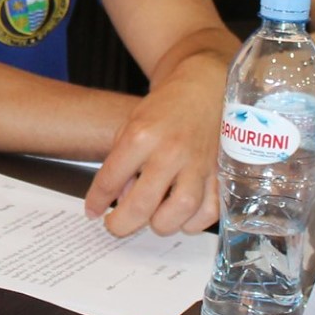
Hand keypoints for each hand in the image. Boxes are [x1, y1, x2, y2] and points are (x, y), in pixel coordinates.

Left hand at [84, 52, 223, 237]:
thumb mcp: (131, 125)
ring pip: (178, 213)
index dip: (97, 202)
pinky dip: (193, 222)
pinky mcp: (221, 173)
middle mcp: (170, 152)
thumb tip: (119, 200)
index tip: (93, 212)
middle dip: (122, 224)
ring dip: (160, 224)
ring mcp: (198, 164)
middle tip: (116, 225)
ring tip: (152, 218)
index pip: (110, 179)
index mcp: (141, 135)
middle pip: (142, 204)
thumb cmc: (164, 109)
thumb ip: (122, 163)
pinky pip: (208, 212)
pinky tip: (180, 216)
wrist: (204, 89)